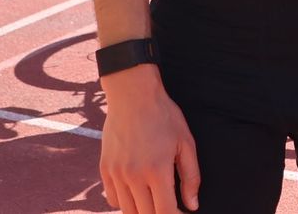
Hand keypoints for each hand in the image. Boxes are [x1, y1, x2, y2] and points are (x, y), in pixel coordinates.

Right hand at [99, 66, 200, 212]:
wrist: (133, 96)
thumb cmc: (164, 117)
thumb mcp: (186, 143)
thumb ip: (191, 177)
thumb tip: (193, 205)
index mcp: (157, 171)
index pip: (165, 212)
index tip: (183, 213)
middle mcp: (133, 176)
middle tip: (170, 204)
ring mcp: (116, 174)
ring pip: (128, 211)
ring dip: (142, 210)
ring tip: (154, 199)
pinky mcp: (104, 170)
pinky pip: (113, 199)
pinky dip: (125, 202)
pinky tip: (137, 192)